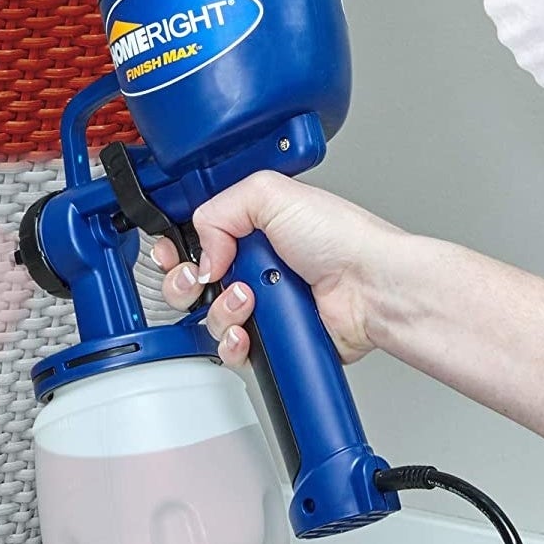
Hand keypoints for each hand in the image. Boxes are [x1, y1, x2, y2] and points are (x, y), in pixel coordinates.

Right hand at [153, 171, 403, 366]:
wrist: (371, 286)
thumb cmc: (342, 238)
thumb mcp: (272, 194)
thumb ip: (219, 209)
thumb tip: (201, 250)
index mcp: (250, 229)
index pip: (194, 240)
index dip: (176, 250)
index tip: (173, 255)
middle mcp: (253, 267)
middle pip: (191, 284)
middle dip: (188, 283)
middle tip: (204, 278)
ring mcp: (261, 306)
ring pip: (208, 319)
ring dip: (221, 310)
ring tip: (249, 298)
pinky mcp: (271, 338)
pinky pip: (231, 349)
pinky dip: (234, 342)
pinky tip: (249, 330)